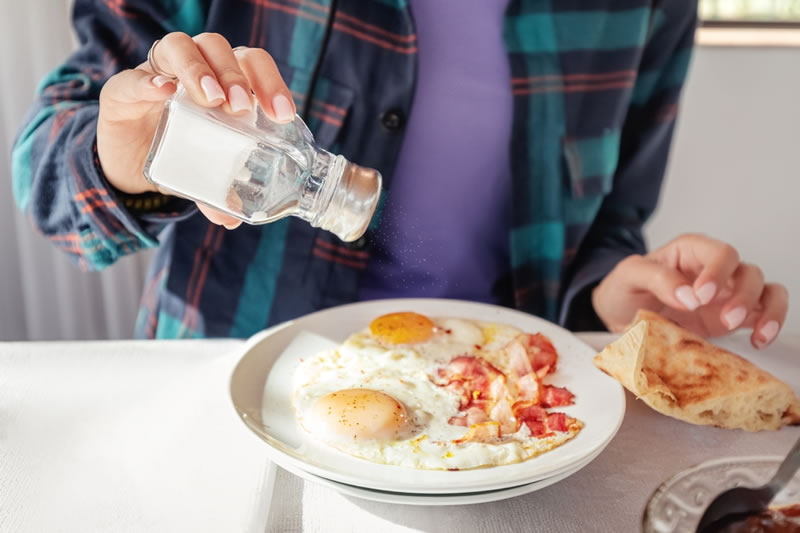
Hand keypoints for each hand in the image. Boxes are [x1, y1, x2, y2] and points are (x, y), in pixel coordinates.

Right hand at [96, 32, 296, 228]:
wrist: (126, 162)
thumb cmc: (177, 154)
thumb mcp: (203, 173)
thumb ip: (216, 191)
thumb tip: (232, 219)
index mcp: (222, 81)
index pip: (252, 63)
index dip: (271, 82)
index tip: (283, 114)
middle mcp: (192, 68)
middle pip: (217, 47)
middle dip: (235, 74)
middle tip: (242, 108)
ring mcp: (156, 74)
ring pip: (179, 46)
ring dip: (199, 69)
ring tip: (211, 99)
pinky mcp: (121, 90)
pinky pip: (133, 77)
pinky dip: (149, 82)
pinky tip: (163, 92)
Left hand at [592, 233, 788, 347]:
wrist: (619, 317)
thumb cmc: (625, 289)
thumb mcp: (628, 276)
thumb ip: (656, 278)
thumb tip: (688, 295)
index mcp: (690, 251)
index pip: (720, 252)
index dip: (718, 272)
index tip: (702, 296)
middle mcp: (714, 269)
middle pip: (747, 271)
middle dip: (743, 295)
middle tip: (726, 319)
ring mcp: (727, 293)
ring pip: (766, 290)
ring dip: (766, 310)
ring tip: (755, 332)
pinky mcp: (733, 317)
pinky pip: (764, 314)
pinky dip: (769, 324)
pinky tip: (759, 340)